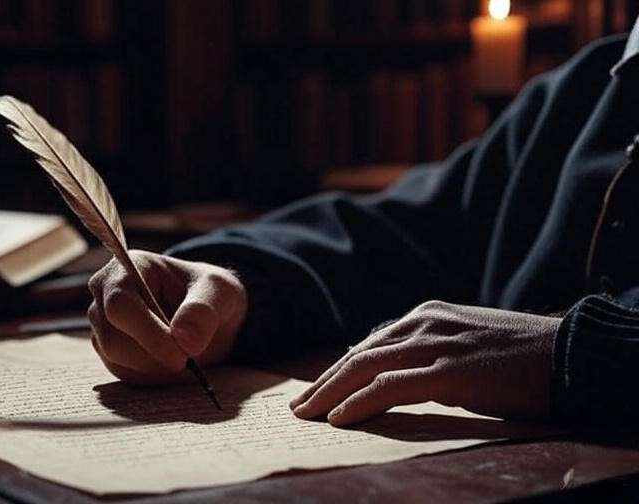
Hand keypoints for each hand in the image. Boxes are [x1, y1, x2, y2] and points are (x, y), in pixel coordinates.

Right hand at [87, 250, 247, 383]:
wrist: (206, 314)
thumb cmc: (210, 294)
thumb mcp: (220, 292)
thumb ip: (204, 309)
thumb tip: (184, 338)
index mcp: (127, 267)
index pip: (120, 304)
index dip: (148, 334)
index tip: (182, 356)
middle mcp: (104, 294)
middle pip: (111, 339)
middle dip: (154, 355)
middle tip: (189, 359)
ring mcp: (101, 323)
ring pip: (116, 359)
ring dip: (155, 366)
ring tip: (183, 351)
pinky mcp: (107, 350)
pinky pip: (123, 373)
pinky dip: (151, 374)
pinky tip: (170, 358)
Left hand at [289, 300, 560, 426]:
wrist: (568, 353)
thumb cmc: (519, 358)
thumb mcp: (463, 348)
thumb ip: (427, 356)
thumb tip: (392, 379)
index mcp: (426, 316)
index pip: (368, 345)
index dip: (338, 370)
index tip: (316, 391)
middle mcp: (424, 323)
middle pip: (359, 355)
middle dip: (324, 382)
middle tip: (298, 406)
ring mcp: (436, 344)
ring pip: (366, 367)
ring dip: (330, 392)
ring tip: (307, 414)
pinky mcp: (450, 370)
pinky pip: (392, 387)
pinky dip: (360, 401)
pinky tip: (339, 417)